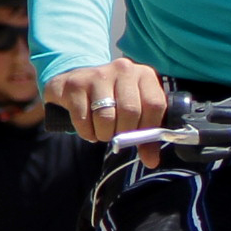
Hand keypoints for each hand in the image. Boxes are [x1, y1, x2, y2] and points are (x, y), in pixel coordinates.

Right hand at [46, 60, 168, 141]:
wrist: (76, 83)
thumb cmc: (112, 100)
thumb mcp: (135, 113)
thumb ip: (146, 136)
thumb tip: (151, 161)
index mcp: (144, 75)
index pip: (155, 105)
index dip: (148, 128)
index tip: (138, 138)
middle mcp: (123, 69)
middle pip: (130, 112)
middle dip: (123, 133)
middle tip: (116, 134)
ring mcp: (98, 74)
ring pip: (106, 117)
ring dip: (104, 134)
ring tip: (102, 131)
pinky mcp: (75, 84)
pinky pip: (84, 120)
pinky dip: (87, 132)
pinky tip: (88, 128)